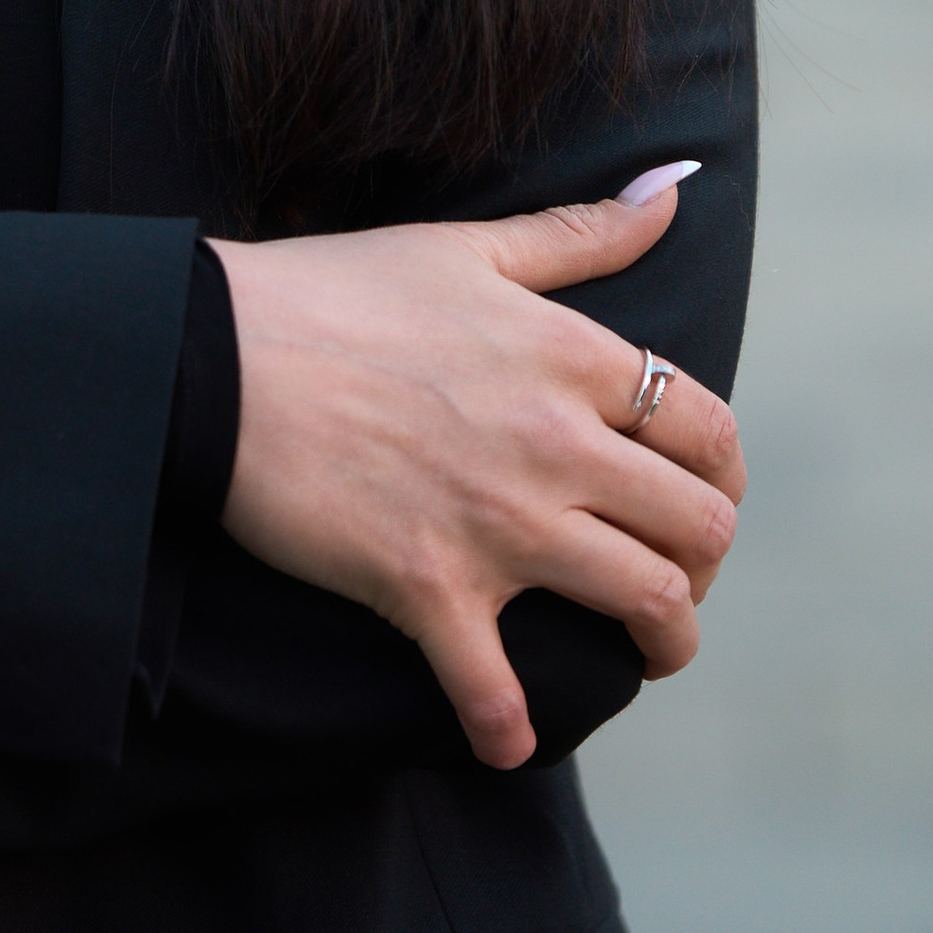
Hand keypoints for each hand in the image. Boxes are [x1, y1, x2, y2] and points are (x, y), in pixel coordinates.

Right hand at [213, 177, 743, 772]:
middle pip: (698, 528)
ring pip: (645, 604)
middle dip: (705, 565)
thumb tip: (672, 193)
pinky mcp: (429, 587)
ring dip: (662, 644)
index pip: (706, 430)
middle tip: (674, 578)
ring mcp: (498, 522)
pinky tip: (506, 740)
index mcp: (570, 358)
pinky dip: (507, 727)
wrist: (210, 353)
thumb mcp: (465, 247)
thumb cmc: (331, 290)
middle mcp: (555, 444)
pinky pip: (497, 688)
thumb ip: (578, 234)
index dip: (721, 476)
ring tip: (641, 653)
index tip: (700, 497)